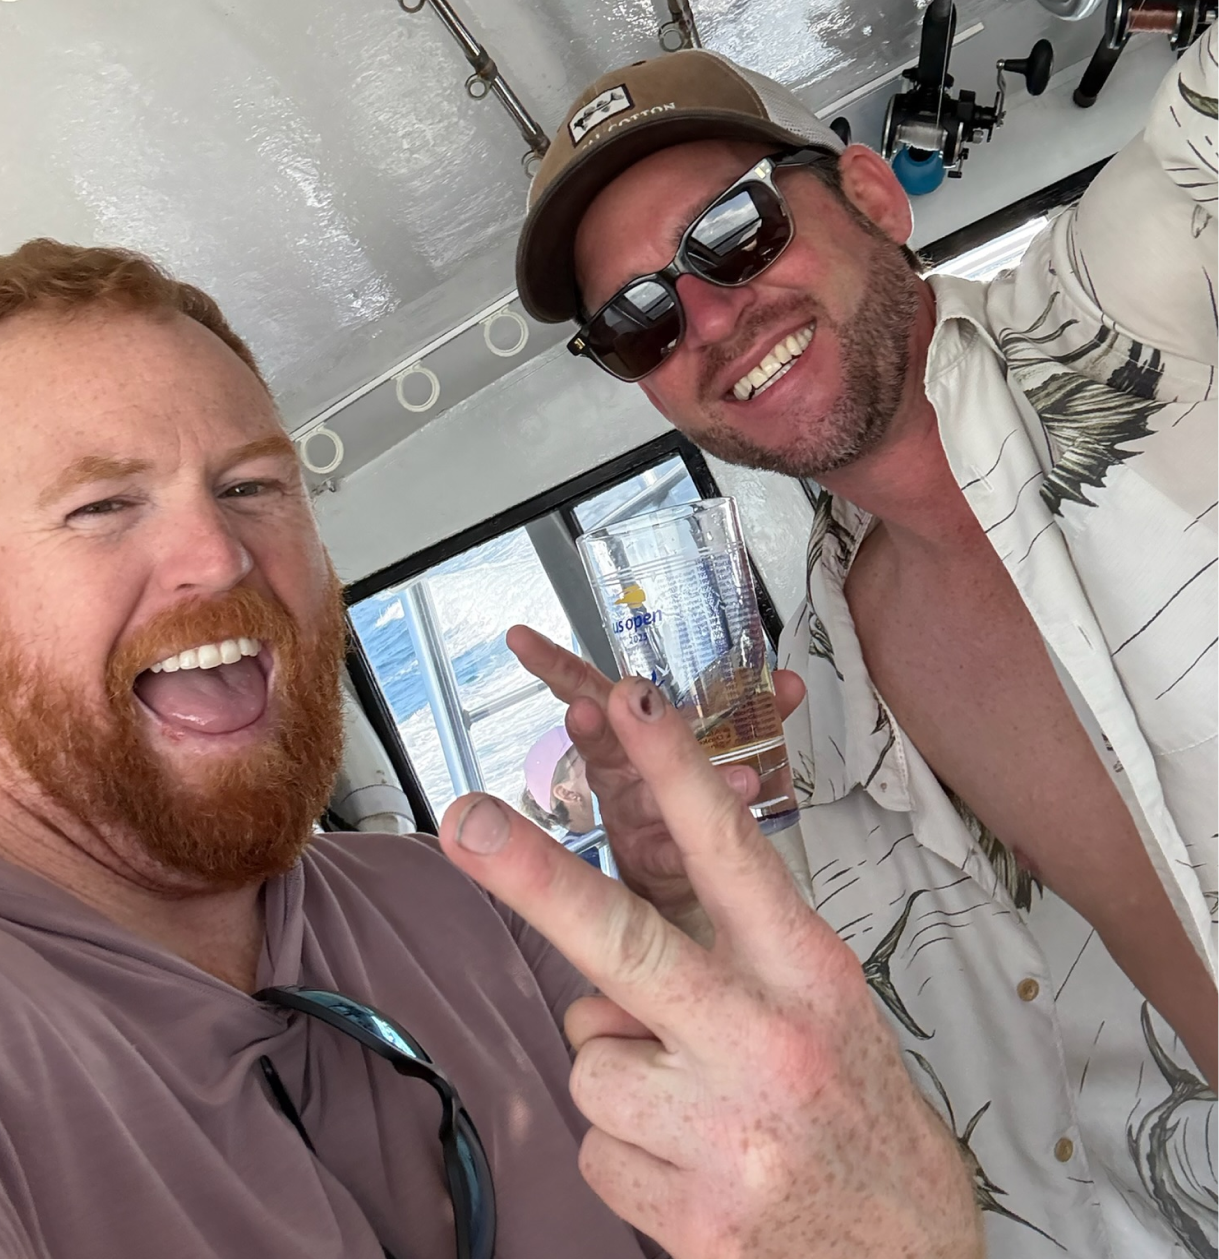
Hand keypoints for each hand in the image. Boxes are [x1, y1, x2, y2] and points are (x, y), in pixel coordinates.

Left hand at [438, 677, 982, 1259]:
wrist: (903, 1254)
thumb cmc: (852, 1108)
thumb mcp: (822, 1006)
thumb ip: (726, 959)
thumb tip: (607, 962)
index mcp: (806, 971)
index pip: (730, 852)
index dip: (675, 769)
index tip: (628, 698)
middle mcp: (766, 1039)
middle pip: (623, 942)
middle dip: (532, 875)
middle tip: (464, 821)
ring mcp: (726, 1128)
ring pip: (590, 1054)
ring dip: (620, 1074)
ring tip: (696, 1110)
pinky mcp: (690, 1213)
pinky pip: (594, 1143)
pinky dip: (625, 1150)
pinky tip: (691, 1168)